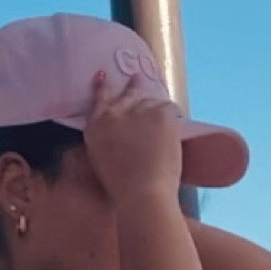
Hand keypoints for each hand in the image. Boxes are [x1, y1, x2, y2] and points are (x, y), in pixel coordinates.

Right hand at [82, 68, 182, 207]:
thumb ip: (107, 141)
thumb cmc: (121, 188)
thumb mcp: (101, 161)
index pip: (99, 100)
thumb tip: (120, 134)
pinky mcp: (160, 113)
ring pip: (151, 102)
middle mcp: (114, 113)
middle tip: (136, 78)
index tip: (102, 76)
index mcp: (96, 127)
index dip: (102, 88)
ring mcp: (138, 110)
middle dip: (132, 86)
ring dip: (155, 111)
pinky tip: (174, 129)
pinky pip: (169, 108)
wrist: (142, 193)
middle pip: (127, 94)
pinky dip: (173, 118)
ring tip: (162, 119)